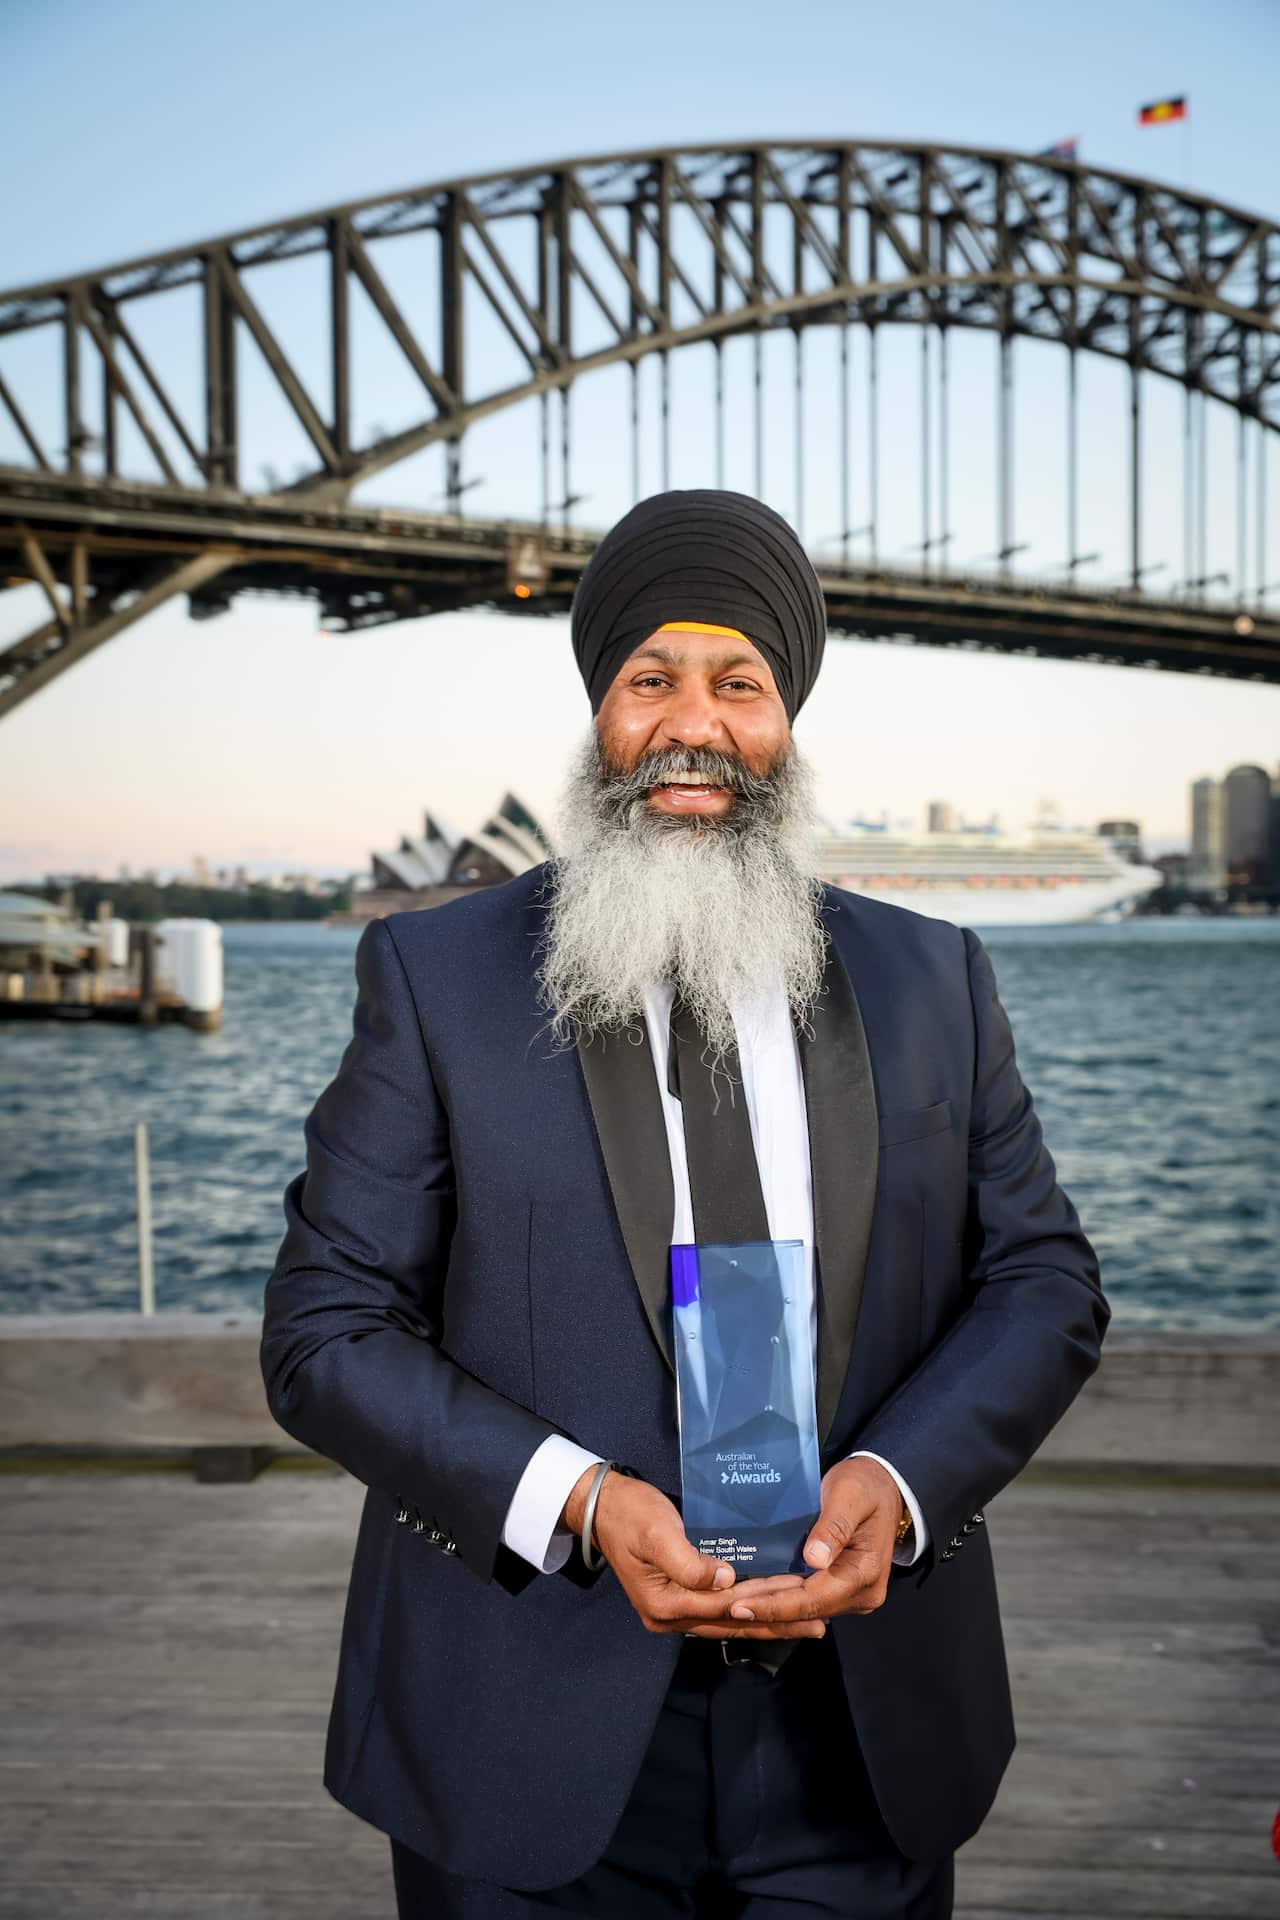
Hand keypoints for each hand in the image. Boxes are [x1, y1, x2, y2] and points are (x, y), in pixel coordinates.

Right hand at [561, 1467, 821, 1640]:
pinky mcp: (680, 1599)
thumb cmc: (630, 1515)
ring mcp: (674, 1611)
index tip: (800, 1591)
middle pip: (732, 1623)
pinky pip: (720, 1610)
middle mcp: (669, 1617)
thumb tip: (726, 1580)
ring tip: (806, 1624)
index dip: (764, 1598)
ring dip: (768, 1623)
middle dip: (777, 1624)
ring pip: (730, 1621)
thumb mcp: (657, 1533)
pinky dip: (749, 1611)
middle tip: (818, 1623)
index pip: (724, 1604)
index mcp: (664, 1604)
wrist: (603, 1507)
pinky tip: (774, 1610)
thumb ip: (688, 1562)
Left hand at [721, 1457, 901, 1630]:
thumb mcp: (849, 1496)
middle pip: (804, 1609)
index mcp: (865, 1574)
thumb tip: (814, 1559)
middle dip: (763, 1608)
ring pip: (802, 1607)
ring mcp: (851, 1595)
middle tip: (722, 1606)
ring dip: (767, 1604)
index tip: (739, 1605)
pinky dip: (779, 1596)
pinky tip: (750, 1592)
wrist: (883, 1485)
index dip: (774, 1605)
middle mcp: (860, 1593)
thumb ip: (834, 1526)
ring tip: (728, 1602)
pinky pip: (806, 1597)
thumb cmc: (865, 1486)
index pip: (812, 1599)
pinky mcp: (840, 1588)